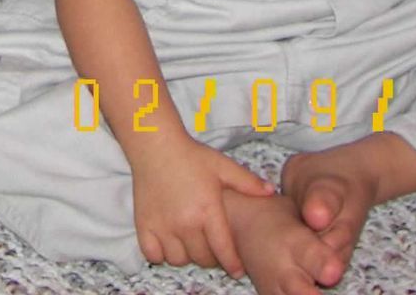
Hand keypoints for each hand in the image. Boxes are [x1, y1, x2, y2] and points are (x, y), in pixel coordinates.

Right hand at [129, 138, 274, 273]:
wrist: (155, 145)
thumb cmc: (191, 156)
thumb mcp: (223, 166)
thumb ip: (248, 182)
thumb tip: (271, 192)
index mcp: (208, 210)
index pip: (224, 250)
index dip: (233, 264)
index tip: (237, 270)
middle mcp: (185, 223)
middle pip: (202, 258)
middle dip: (212, 257)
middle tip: (213, 247)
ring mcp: (163, 226)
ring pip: (179, 260)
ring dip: (188, 256)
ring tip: (191, 243)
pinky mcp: (144, 225)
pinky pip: (153, 255)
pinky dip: (162, 254)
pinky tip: (169, 242)